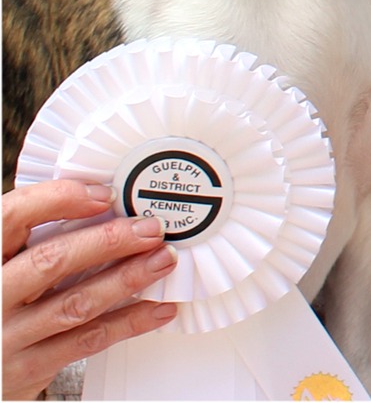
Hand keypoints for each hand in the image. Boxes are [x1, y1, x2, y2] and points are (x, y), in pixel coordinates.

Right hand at [3, 180, 177, 399]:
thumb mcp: (5, 265)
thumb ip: (34, 240)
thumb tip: (102, 205)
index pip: (13, 217)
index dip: (59, 200)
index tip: (103, 194)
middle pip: (52, 261)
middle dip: (109, 241)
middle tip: (149, 229)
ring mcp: (8, 337)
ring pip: (76, 303)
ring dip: (126, 279)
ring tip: (162, 259)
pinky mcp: (28, 368)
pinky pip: (87, 341)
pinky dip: (129, 322)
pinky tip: (156, 307)